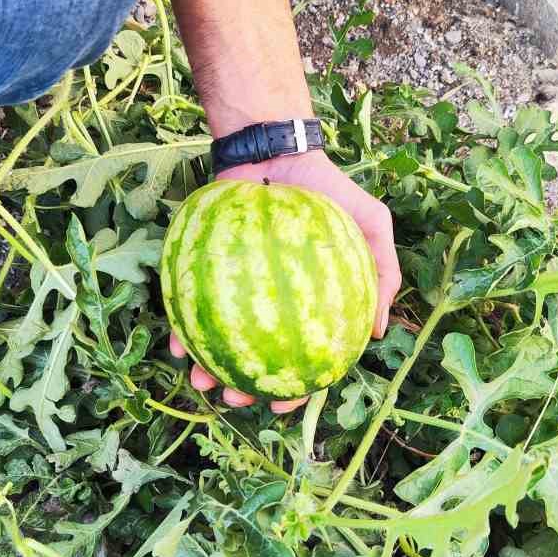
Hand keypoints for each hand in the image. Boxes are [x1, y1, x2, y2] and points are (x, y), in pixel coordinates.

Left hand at [169, 150, 400, 412]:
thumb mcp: (371, 226)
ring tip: (197, 379)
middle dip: (242, 388)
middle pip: (254, 360)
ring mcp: (235, 290)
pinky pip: (190, 303)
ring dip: (205, 367)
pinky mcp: (204, 270)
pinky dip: (181, 327)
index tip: (281, 406)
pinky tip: (174, 343)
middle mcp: (271, 303)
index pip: (303, 358)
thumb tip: (381, 331)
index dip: (294, 390)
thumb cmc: (328, 190)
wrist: (276, 150)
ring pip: (217, 341)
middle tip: (232, 398)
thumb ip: (383, 274)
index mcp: (310, 305)